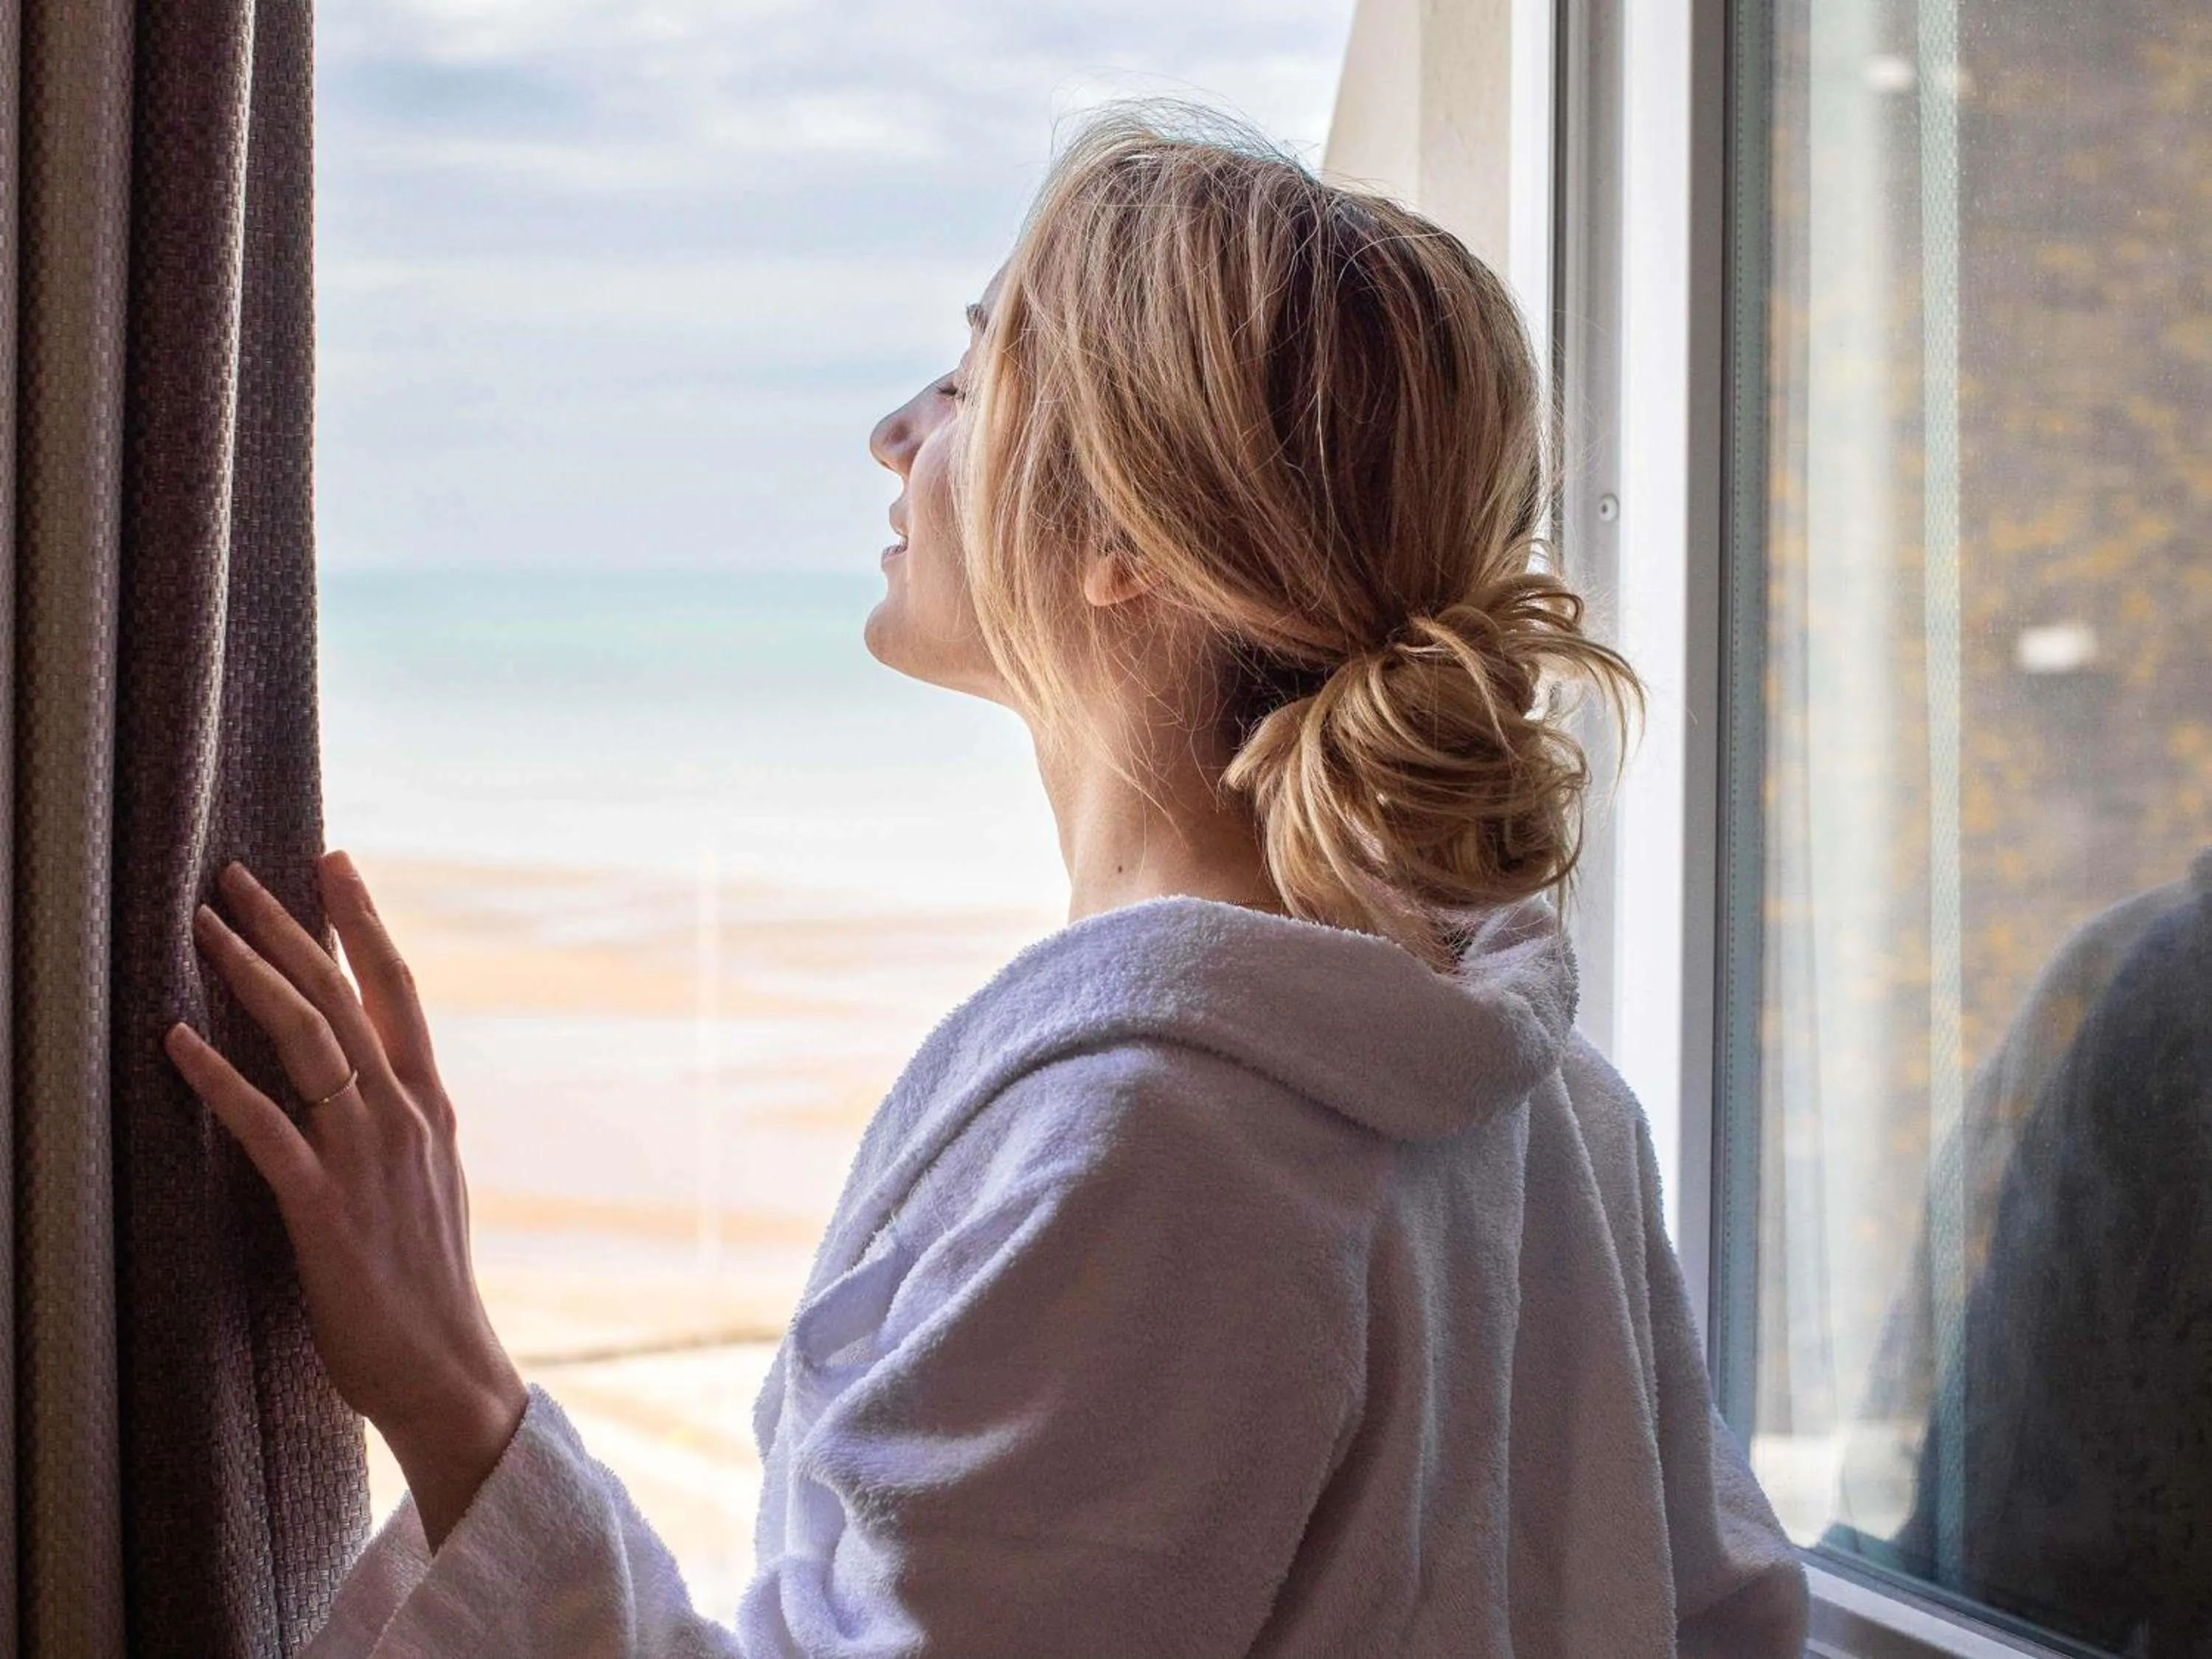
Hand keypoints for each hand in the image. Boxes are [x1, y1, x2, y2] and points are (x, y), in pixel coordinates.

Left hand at [163, 850, 527, 1551]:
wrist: (446, 1369)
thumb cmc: (425, 1287)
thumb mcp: (427, 1185)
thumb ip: (398, 1128)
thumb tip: (367, 1086)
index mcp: (429, 1107)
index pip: (396, 992)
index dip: (363, 923)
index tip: (333, 864)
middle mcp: (404, 1116)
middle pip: (345, 998)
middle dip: (292, 928)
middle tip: (238, 876)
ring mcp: (368, 1157)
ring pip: (309, 1041)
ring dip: (254, 978)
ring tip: (205, 929)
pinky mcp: (326, 1207)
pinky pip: (266, 1126)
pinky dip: (220, 1079)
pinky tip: (176, 1042)